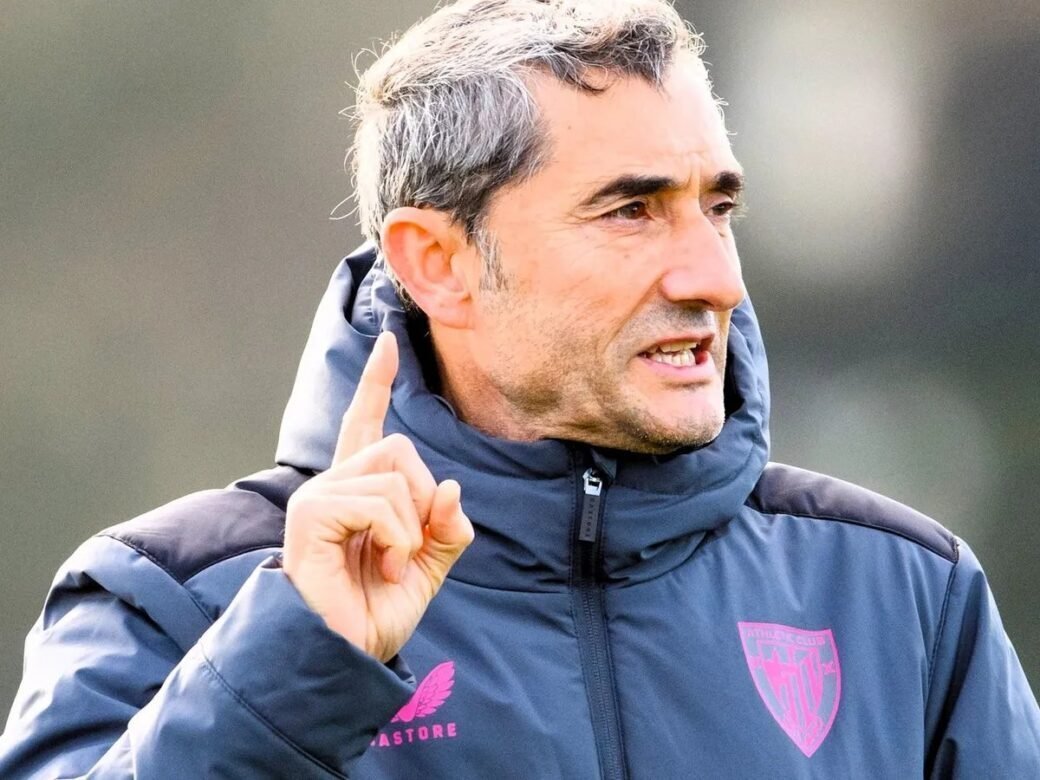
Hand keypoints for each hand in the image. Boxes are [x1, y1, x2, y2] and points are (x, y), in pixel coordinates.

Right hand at [282, 331, 473, 661]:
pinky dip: (398, 538)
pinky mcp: (312, 513)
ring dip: (411, 529)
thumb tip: (451, 487)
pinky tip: (384, 566)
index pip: (364, 423)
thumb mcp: (429, 566)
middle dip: (423, 499)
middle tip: (410, 547)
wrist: (345, 655)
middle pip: (399, 446)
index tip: (389, 341)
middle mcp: (332, 484)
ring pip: (395, 475)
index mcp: (357, 491)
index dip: (376, 383)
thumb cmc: (376, 612)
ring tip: (393, 565)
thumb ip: (446, 527)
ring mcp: (318, 495)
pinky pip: (380, 502)